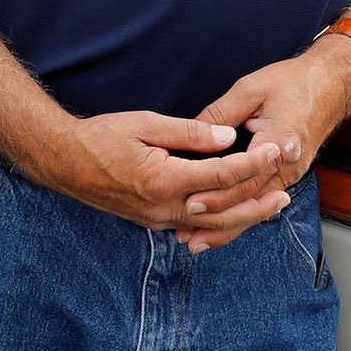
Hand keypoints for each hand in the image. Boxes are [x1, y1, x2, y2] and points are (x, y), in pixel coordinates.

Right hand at [21, 110, 287, 251]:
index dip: (251, 164)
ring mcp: (157, 219)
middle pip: (223, 211)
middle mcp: (163, 207)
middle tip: (285, 192)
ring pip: (211, 225)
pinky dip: (220, 223)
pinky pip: (194, 226)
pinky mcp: (153, 221)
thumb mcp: (146, 124)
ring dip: (244, 217)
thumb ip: (189, 132)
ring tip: (271, 207)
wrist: (65, 162)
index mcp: (163, 180)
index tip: (274, 151)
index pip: (220, 175)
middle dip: (257, 202)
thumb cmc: (101, 137)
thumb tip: (228, 138)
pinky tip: (235, 216)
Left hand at [186, 39, 350, 239]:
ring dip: (228, 227)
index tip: (190, 202)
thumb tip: (192, 133)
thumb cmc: (293, 82)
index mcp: (279, 143)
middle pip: (249, 200)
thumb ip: (221, 113)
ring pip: (256, 208)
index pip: (243, 178)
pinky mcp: (289, 175)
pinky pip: (263, 201)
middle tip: (185, 232)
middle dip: (216, 218)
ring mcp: (290, 173)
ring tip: (197, 241)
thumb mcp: (251, 89)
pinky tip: (223, 228)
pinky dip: (242, 216)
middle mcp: (287, 165)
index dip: (216, 193)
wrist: (331, 84)